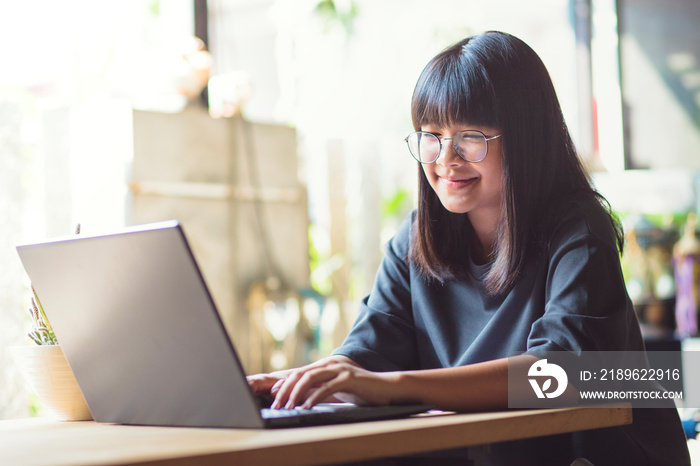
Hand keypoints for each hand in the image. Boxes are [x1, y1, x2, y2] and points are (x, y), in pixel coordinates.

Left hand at [269, 357, 399, 409]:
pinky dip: (314, 398)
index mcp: (325, 365)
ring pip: (310, 378)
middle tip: (276, 405)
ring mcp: (339, 369)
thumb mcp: (336, 389)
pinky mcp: (349, 378)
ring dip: (296, 394)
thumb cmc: (360, 390)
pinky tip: (307, 407)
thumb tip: (299, 397)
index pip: (299, 373)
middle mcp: (330, 363)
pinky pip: (326, 387)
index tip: (272, 396)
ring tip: (288, 407)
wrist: (385, 387)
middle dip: (285, 390)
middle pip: (300, 374)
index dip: (284, 384)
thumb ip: (319, 389)